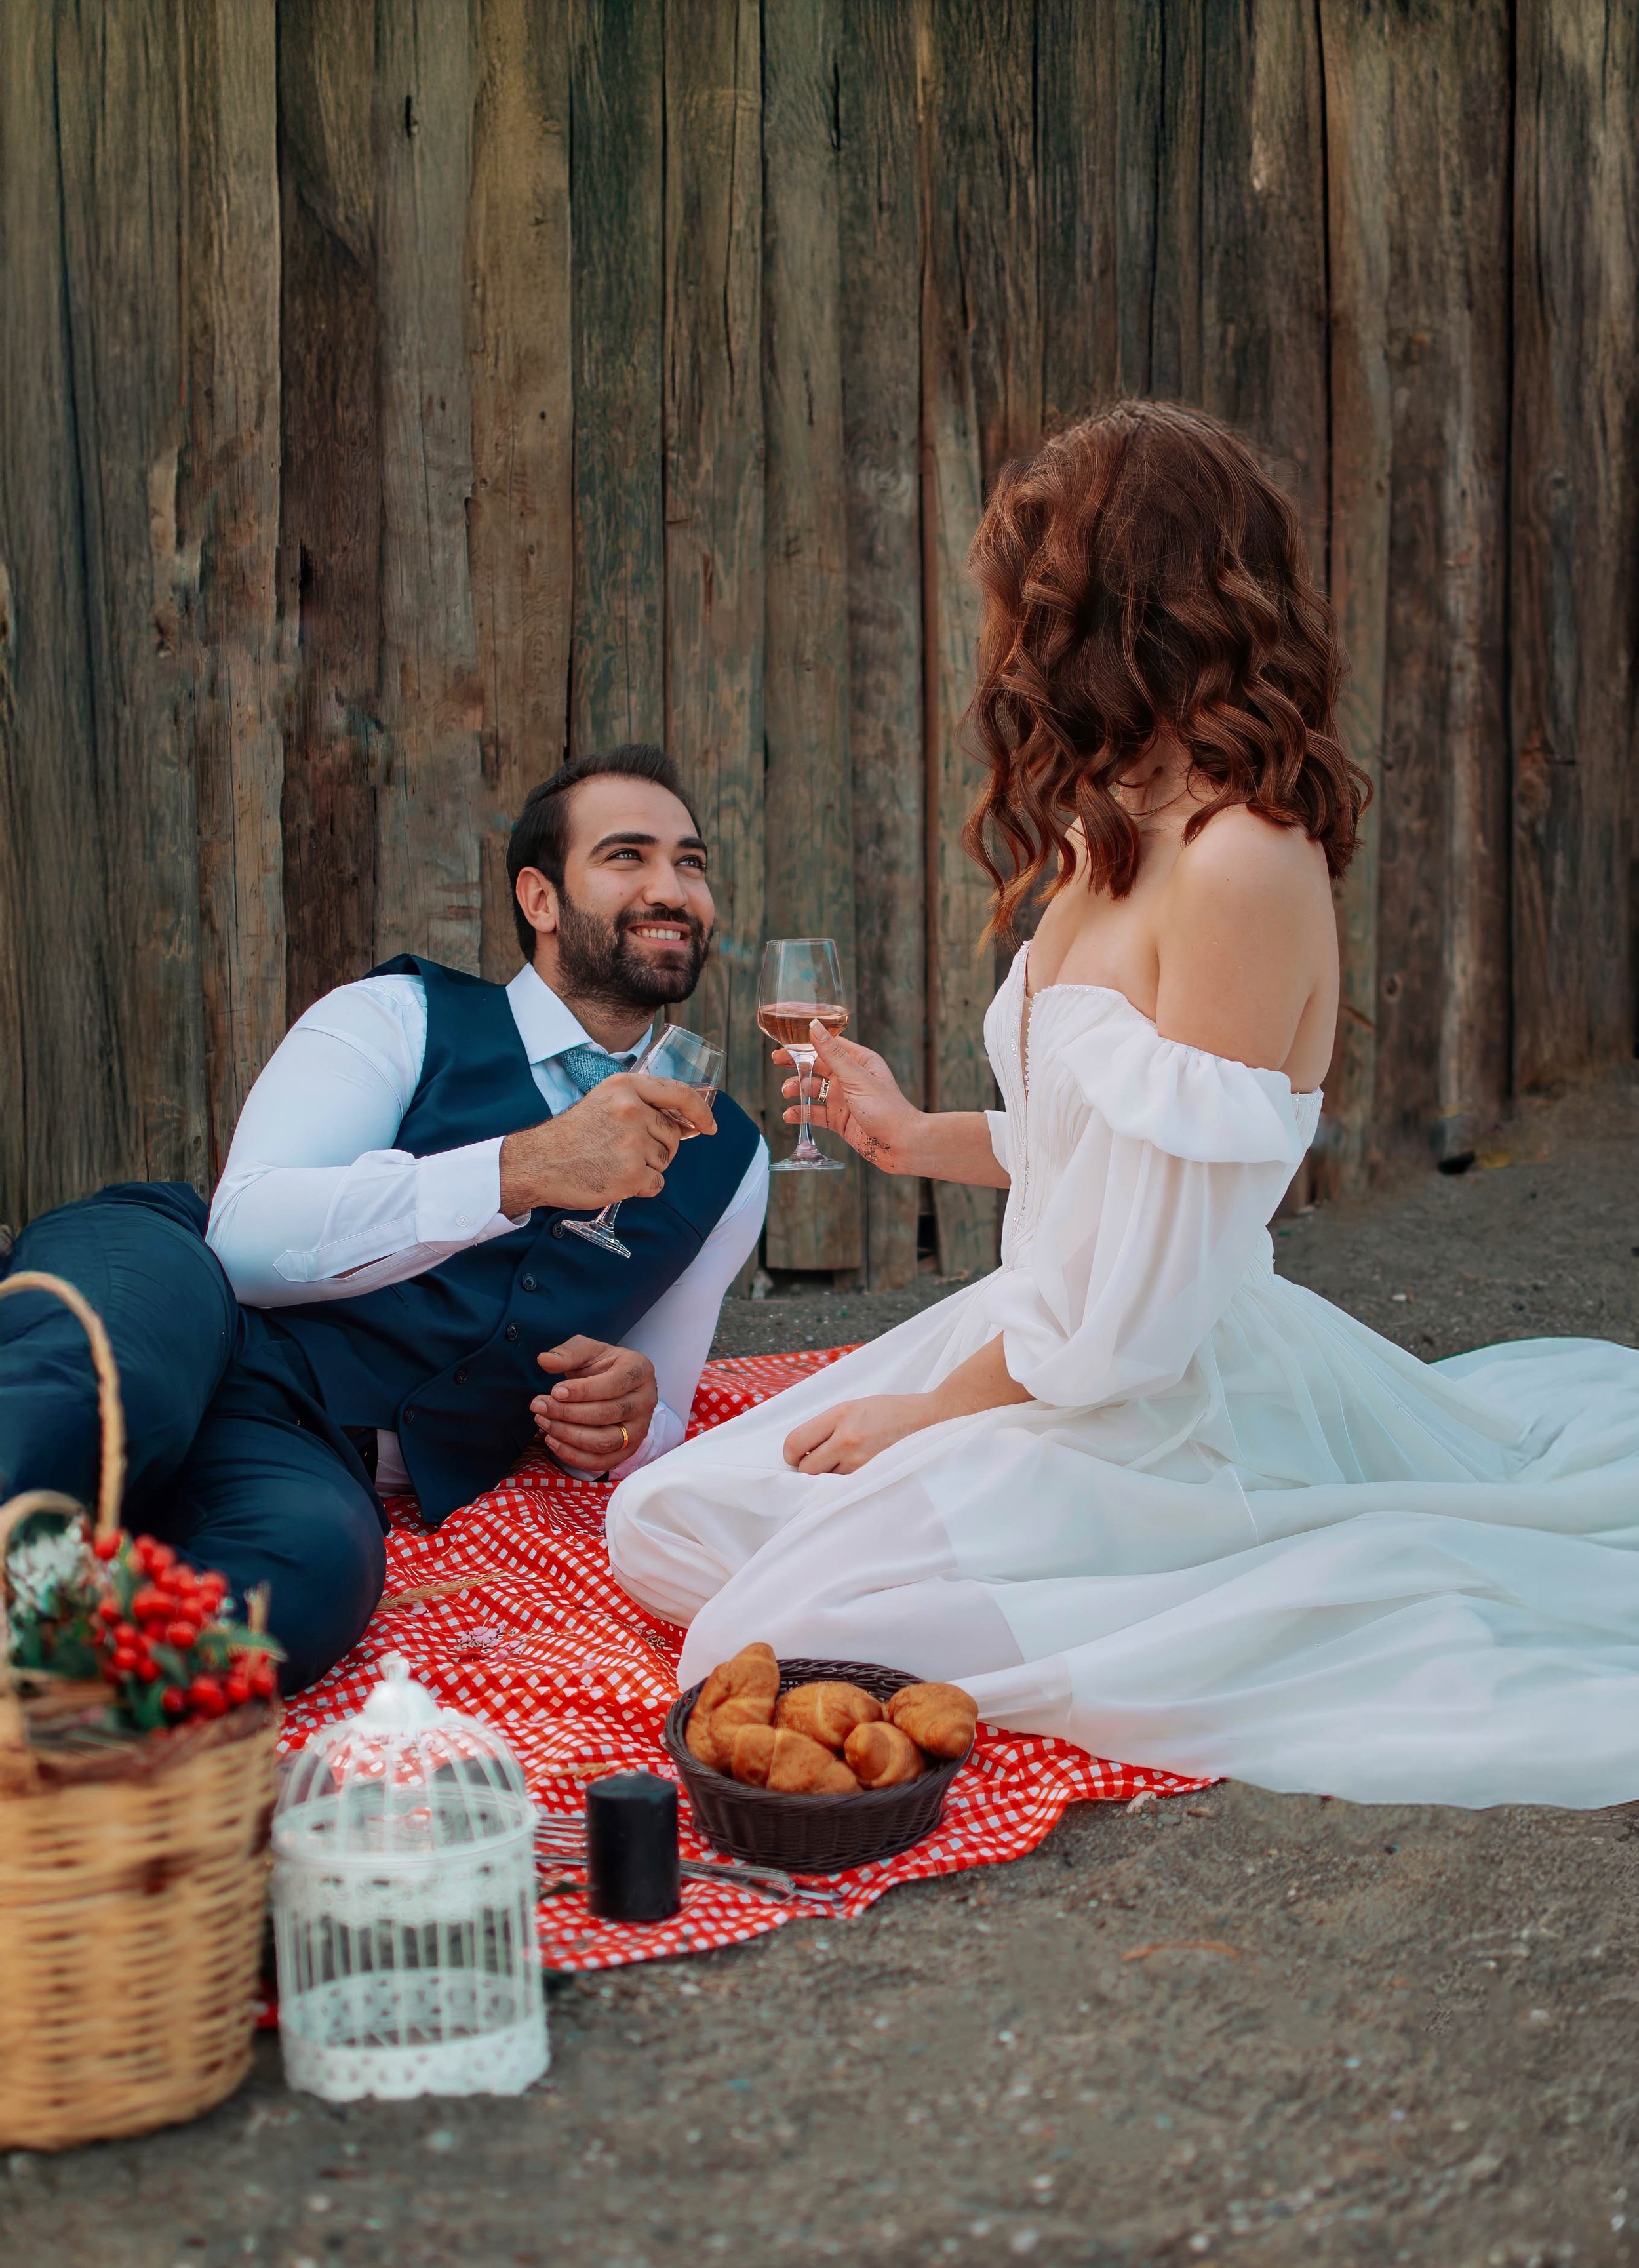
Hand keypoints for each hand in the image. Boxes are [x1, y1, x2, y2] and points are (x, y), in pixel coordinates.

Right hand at [498, 1073, 714, 1213]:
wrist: (537, 1162)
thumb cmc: (571, 1134)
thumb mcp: (604, 1101)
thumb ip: (641, 1103)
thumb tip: (686, 1121)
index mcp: (627, 1086)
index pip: (680, 1094)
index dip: (701, 1112)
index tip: (709, 1126)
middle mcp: (633, 1110)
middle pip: (673, 1136)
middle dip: (658, 1148)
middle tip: (624, 1151)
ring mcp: (633, 1144)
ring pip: (665, 1161)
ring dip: (647, 1168)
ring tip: (613, 1163)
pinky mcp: (631, 1175)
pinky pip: (656, 1184)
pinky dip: (641, 1187)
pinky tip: (615, 1179)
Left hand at [531, 1336, 658, 1472]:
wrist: (614, 1384)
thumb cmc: (601, 1365)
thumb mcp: (587, 1350)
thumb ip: (568, 1353)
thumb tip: (545, 1360)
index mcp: (639, 1370)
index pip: (613, 1385)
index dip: (582, 1391)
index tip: (554, 1391)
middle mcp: (646, 1401)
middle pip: (607, 1414)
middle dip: (568, 1413)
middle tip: (539, 1406)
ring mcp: (640, 1428)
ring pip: (604, 1441)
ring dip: (568, 1435)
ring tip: (543, 1422)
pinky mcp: (628, 1450)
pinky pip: (602, 1462)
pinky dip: (574, 1456)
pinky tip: (552, 1441)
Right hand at [774, 1027, 922, 1173]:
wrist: (901, 1145)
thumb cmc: (887, 1108)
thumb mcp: (856, 1078)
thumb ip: (832, 1054)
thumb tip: (814, 1027)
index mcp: (860, 1061)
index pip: (829, 1044)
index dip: (807, 1042)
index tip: (787, 1040)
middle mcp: (851, 1078)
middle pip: (818, 1066)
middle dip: (798, 1065)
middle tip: (777, 1062)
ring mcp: (844, 1099)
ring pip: (814, 1090)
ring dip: (798, 1089)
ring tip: (787, 1093)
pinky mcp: (840, 1120)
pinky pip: (816, 1113)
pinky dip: (802, 1113)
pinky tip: (790, 1115)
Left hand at [782, 1392, 938, 1474]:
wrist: (927, 1420)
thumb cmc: (887, 1411)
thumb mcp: (852, 1407)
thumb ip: (825, 1426)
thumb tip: (800, 1450)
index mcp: (840, 1415)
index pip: (795, 1442)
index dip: (790, 1454)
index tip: (795, 1456)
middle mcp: (848, 1439)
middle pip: (807, 1469)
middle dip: (807, 1469)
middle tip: (818, 1462)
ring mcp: (862, 1461)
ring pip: (825, 1482)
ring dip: (827, 1477)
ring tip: (842, 1464)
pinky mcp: (873, 1476)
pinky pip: (845, 1487)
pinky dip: (843, 1484)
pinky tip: (854, 1472)